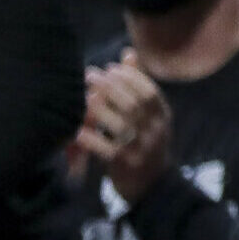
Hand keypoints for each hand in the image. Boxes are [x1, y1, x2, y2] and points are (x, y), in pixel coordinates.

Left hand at [80, 52, 172, 203]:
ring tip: (82, 95)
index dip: (129, 77)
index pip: (149, 92)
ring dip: (98, 106)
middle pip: (133, 104)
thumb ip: (139, 85)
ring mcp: (141, 148)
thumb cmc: (145, 143)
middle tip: (90, 75)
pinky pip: (104, 147)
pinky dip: (89, 136)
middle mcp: (155, 131)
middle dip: (109, 86)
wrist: (152, 185)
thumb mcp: (149, 115)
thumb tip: (128, 54)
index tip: (110, 68)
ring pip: (119, 123)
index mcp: (163, 117)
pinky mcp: (124, 163)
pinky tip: (75, 127)